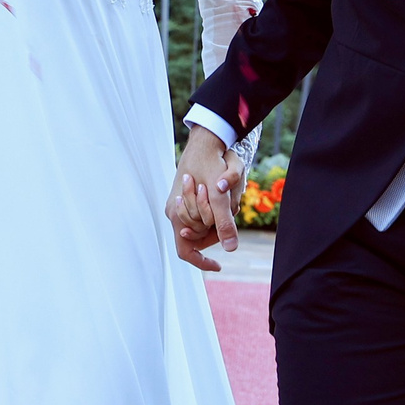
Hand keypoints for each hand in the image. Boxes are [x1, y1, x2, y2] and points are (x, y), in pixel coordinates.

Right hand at [167, 127, 244, 271]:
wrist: (205, 139)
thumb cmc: (211, 164)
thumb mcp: (220, 195)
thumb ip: (224, 222)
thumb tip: (231, 249)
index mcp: (176, 214)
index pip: (186, 251)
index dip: (202, 262)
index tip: (219, 265)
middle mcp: (173, 211)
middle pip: (197, 237)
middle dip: (215, 230)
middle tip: (229, 211)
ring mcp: (177, 204)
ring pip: (200, 224)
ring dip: (216, 217)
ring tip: (225, 196)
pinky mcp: (184, 197)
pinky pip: (200, 213)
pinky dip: (213, 209)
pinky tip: (222, 193)